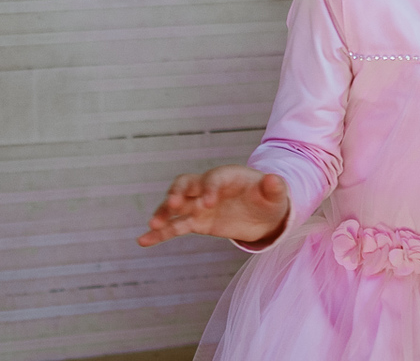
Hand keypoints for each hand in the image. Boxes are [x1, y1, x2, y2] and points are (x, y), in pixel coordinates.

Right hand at [137, 165, 289, 247]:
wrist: (264, 213)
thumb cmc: (269, 199)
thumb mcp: (276, 194)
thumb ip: (274, 188)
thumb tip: (276, 180)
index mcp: (227, 176)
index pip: (213, 179)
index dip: (209, 189)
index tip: (208, 204)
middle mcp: (208, 188)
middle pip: (186, 184)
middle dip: (178, 193)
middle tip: (174, 206)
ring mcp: (199, 205)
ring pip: (176, 206)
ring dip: (164, 213)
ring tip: (153, 225)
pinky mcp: (197, 222)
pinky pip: (175, 226)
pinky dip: (160, 234)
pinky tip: (143, 242)